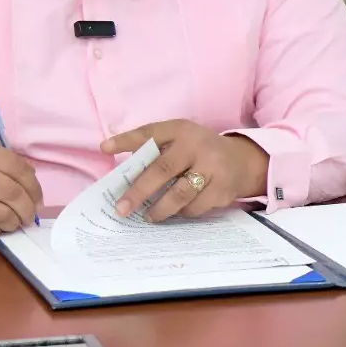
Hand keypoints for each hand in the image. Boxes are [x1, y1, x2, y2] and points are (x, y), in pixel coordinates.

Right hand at [0, 143, 41, 239]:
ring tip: (15, 222)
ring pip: (3, 216)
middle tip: (29, 215)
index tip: (36, 197)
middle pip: (14, 194)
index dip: (34, 186)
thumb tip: (31, 180)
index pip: (18, 168)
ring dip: (15, 223)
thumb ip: (0, 162)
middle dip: (28, 209)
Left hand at [101, 120, 269, 221]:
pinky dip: (182, 213)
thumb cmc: (199, 151)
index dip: (127, 140)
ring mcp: (213, 168)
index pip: (151, 133)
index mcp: (182, 130)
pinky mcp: (222, 190)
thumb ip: (154, 149)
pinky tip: (176, 213)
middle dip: (139, 191)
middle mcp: (197, 146)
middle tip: (121, 208)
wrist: (241, 161)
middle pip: (163, 169)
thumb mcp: (180, 140)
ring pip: (180, 194)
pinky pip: (195, 207)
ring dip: (160, 209)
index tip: (104, 148)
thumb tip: (117, 167)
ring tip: (147, 216)